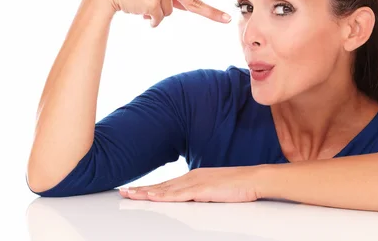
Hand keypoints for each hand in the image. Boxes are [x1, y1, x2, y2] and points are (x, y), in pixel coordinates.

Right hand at [88, 0, 234, 26]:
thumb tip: (186, 7)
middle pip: (194, 1)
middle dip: (211, 13)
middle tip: (227, 20)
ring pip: (169, 13)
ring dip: (156, 13)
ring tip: (141, 3)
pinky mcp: (154, 1)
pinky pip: (158, 19)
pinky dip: (149, 19)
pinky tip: (137, 9)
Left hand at [118, 166, 263, 202]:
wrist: (254, 178)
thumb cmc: (238, 185)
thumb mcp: (215, 190)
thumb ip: (201, 194)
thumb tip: (191, 201)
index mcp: (194, 177)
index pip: (166, 185)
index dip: (149, 188)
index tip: (134, 190)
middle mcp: (191, 177)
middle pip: (161, 186)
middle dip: (141, 190)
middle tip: (123, 192)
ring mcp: (196, 182)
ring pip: (166, 189)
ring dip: (147, 192)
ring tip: (130, 194)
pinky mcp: (202, 189)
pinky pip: (179, 194)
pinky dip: (164, 195)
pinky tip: (152, 197)